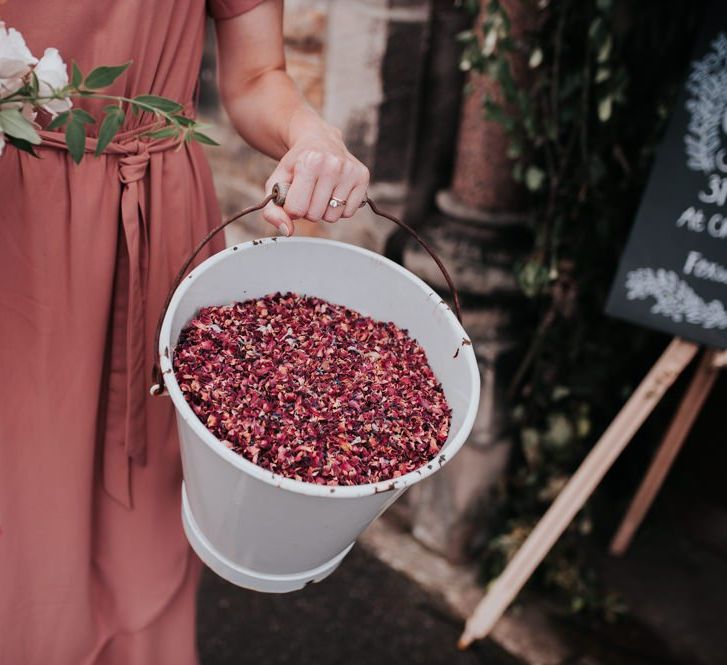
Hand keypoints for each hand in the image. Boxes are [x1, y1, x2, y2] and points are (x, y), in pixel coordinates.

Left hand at [262, 120, 368, 235]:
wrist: (318, 139)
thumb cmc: (297, 163)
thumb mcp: (276, 182)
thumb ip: (273, 210)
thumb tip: (287, 231)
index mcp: (308, 163)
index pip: (296, 209)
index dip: (292, 208)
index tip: (294, 195)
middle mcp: (332, 165)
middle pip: (314, 215)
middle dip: (308, 209)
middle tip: (308, 192)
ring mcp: (350, 171)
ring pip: (332, 217)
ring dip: (324, 210)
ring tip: (322, 191)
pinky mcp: (363, 176)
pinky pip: (348, 213)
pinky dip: (339, 208)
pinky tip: (335, 191)